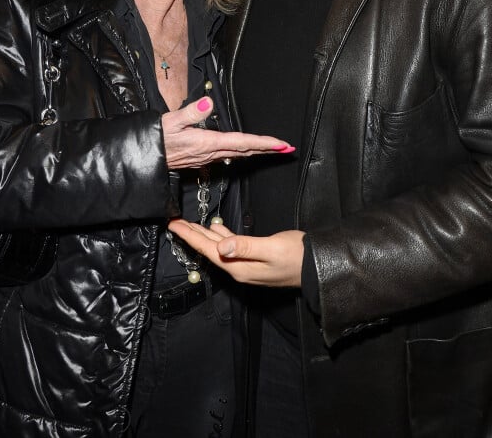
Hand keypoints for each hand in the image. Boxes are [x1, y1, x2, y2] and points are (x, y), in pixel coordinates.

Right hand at [162, 96, 294, 169]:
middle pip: (246, 150)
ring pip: (239, 154)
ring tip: (274, 148)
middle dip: (268, 149)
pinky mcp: (203, 158)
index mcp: (207, 142)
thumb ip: (190, 112)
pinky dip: (244, 151)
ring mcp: (208, 157)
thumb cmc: (156, 139)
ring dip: (258, 151)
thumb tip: (208, 103)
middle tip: (287, 148)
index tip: (280, 144)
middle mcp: (211, 152)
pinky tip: (248, 150)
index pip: (242, 142)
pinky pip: (229, 155)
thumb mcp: (170, 121)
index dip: (263, 143)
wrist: (146, 157)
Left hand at [167, 218, 303, 286]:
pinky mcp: (255, 259)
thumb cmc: (297, 256)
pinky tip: (216, 228)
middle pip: (209, 250)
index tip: (174, 225)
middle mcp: (239, 269)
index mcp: (239, 267)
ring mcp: (246, 265)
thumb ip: (246, 246)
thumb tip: (221, 245)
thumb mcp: (271, 249)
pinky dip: (221, 236)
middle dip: (191, 235)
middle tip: (175, 221)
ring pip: (218, 248)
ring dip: (203, 235)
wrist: (317, 267)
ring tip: (189, 224)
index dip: (190, 236)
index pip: (208, 250)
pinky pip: (231, 247)